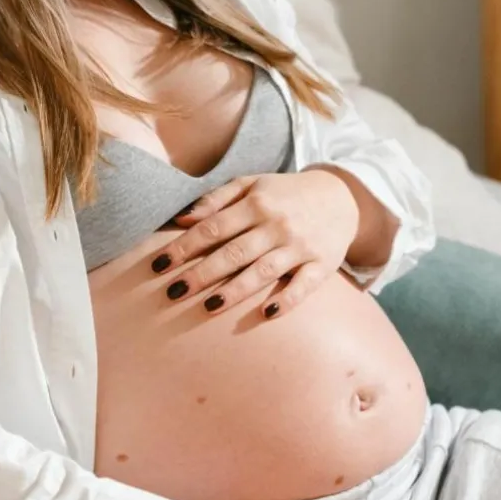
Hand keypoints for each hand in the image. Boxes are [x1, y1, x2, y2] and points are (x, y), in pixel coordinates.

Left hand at [151, 170, 359, 318]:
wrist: (341, 197)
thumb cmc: (284, 194)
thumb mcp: (251, 185)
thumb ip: (216, 200)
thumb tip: (181, 219)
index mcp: (256, 203)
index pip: (213, 227)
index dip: (184, 246)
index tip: (158, 265)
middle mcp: (277, 225)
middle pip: (234, 252)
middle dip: (201, 273)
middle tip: (172, 292)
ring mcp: (300, 247)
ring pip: (264, 271)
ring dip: (236, 290)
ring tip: (209, 306)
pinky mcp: (322, 266)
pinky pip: (304, 286)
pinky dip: (287, 300)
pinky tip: (267, 314)